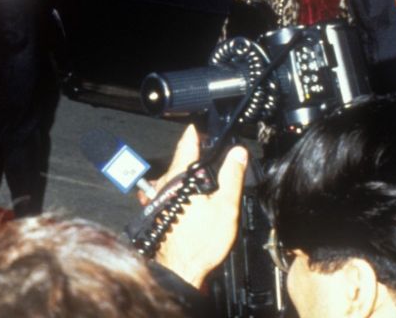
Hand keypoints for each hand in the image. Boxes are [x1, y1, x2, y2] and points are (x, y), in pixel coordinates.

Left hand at [151, 124, 248, 289]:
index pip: (186, 147)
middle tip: (205, 153)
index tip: (195, 127)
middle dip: (191, 157)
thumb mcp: (225, 207)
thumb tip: (238, 153)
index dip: (193, 136)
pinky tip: (189, 198)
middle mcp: (165, 185)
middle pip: (178, 162)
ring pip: (172, 178)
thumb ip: (231, 177)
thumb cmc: (202, 242)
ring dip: (184, 175)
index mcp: (180, 178)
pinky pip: (167, 191)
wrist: (182, 268)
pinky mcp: (157, 210)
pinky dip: (178, 189)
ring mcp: (158, 198)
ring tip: (201, 179)